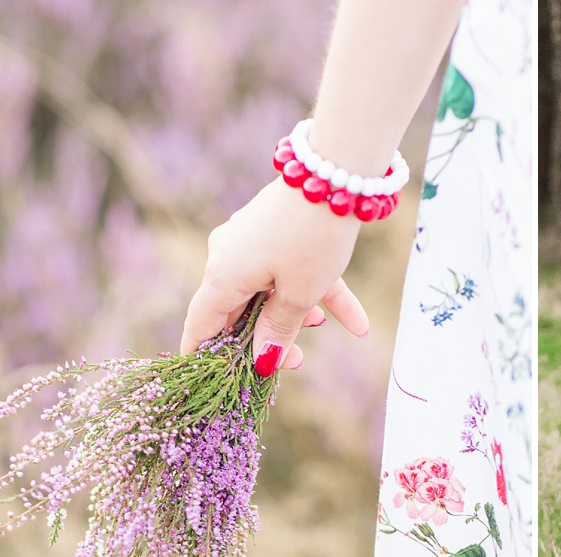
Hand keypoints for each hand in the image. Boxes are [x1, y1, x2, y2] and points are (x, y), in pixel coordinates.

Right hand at [180, 177, 369, 373]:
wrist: (336, 173)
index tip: (205, 378)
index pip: (202, 323)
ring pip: (270, 290)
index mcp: (222, 276)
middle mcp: (229, 257)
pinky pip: (293, 271)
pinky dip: (321, 292)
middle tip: (294, 363)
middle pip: (239, 310)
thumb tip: (262, 360)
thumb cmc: (311, 238)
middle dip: (266, 339)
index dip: (202, 353)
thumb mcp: (298, 293)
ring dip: (296, 313)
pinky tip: (358, 323)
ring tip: (320, 326)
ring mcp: (253, 242)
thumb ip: (280, 329)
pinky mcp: (278, 231)